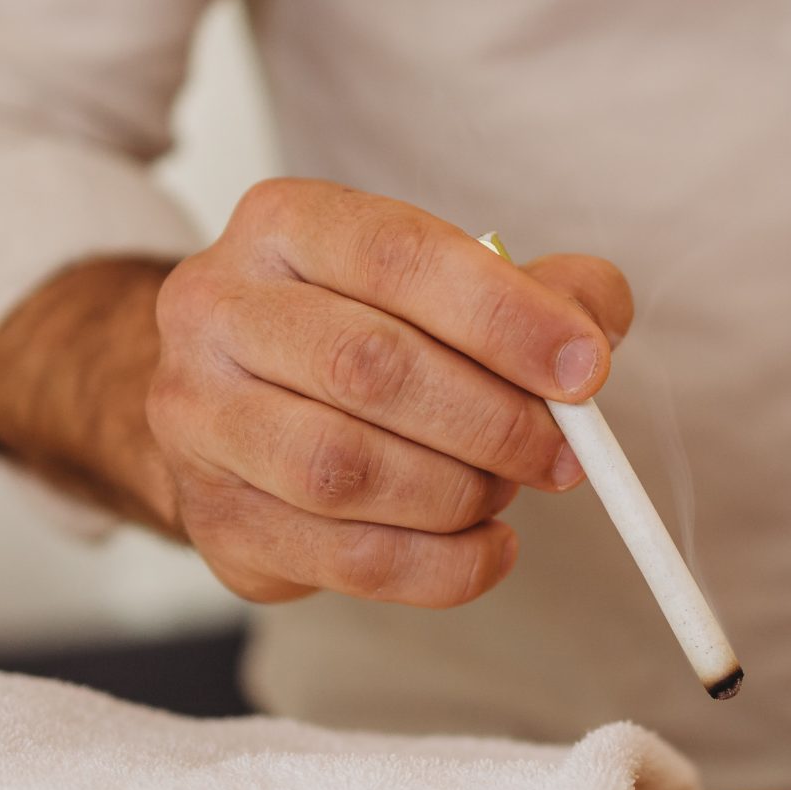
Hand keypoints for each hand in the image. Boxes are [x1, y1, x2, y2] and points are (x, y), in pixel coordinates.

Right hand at [0, 179, 630, 608]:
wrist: (233, 399)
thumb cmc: (363, 327)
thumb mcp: (451, 280)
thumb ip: (545, 291)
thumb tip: (592, 337)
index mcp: (284, 224)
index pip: (400, 257)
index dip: (506, 317)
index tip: (587, 369)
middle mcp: (217, 309)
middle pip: (369, 367)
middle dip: (493, 420)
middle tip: (561, 453)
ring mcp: (198, 417)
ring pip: (345, 470)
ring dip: (460, 492)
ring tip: (504, 489)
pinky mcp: (214, 516)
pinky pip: (345, 558)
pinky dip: (441, 565)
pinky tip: (486, 546)